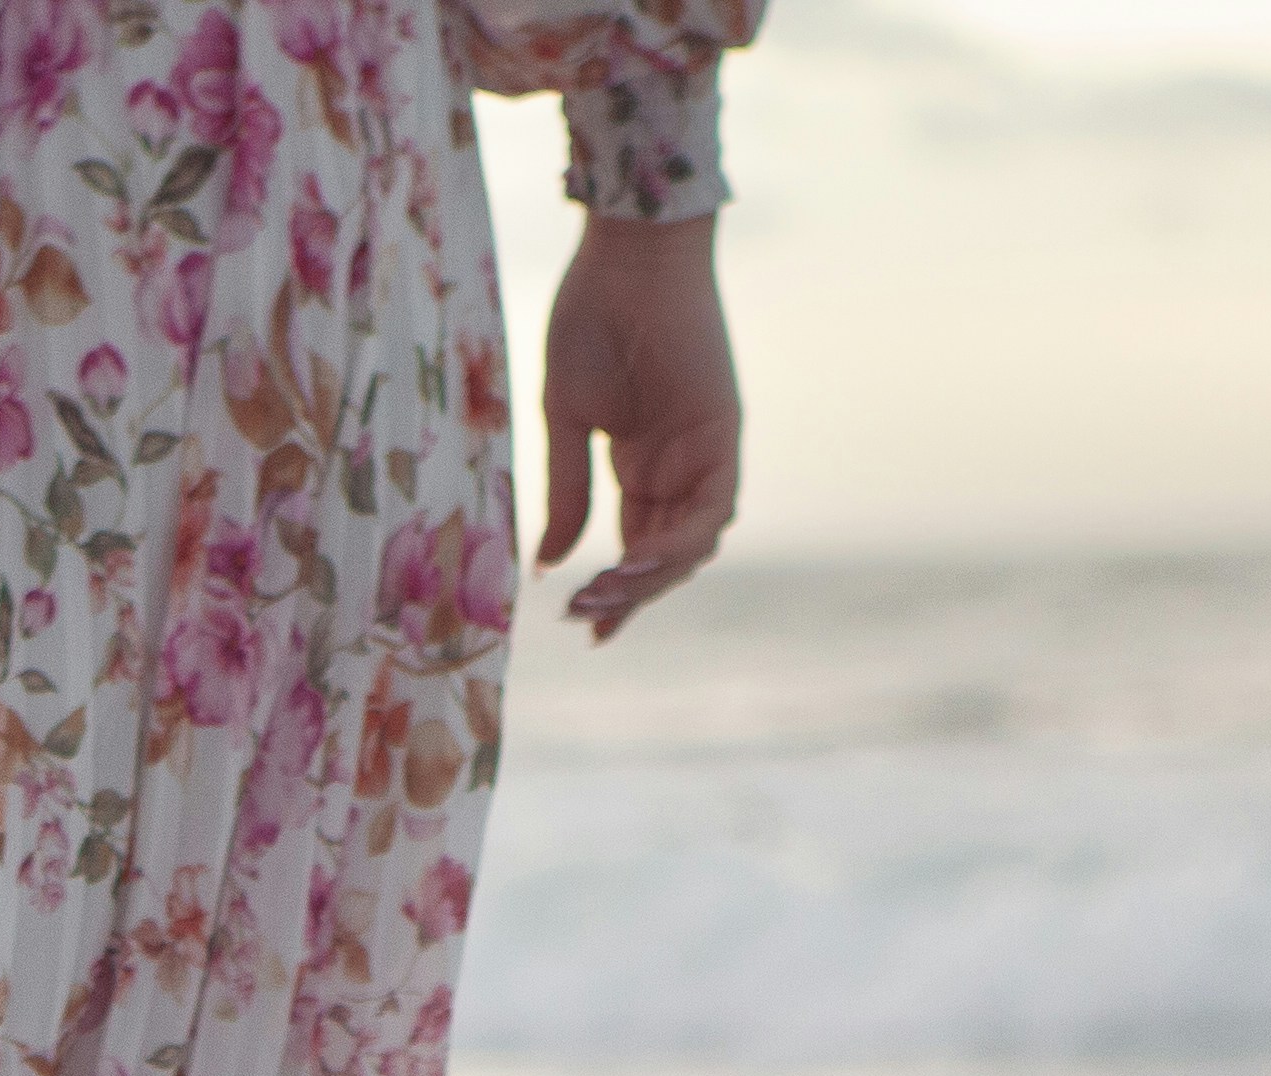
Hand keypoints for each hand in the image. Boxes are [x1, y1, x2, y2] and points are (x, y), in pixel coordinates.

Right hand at [534, 212, 735, 639]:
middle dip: (629, 593)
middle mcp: (682, 461)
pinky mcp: (723, 432)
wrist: (627, 251)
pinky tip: (633, 564)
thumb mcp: (566, 417)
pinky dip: (678, 544)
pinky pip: (711, 509)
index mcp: (644, 458)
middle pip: (666, 551)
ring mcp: (706, 448)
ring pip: (693, 540)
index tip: (586, 630)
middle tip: (584, 619)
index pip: (637, 541)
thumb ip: (567, 491)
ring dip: (651, 577)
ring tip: (602, 595)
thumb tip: (548, 563)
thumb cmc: (590, 316)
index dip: (617, 590)